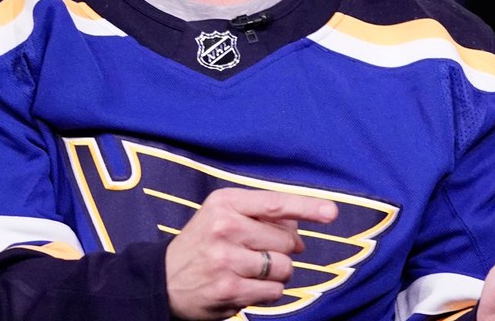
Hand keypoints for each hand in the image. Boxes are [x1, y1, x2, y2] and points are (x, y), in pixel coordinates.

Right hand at [165, 188, 337, 319]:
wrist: (162, 279)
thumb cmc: (201, 243)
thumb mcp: (221, 216)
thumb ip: (260, 214)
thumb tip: (299, 225)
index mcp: (225, 203)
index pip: (275, 203)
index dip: (308, 207)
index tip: (332, 211)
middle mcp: (225, 227)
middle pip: (286, 240)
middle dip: (286, 249)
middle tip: (263, 252)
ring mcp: (226, 260)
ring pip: (283, 267)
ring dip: (277, 272)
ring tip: (253, 270)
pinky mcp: (229, 289)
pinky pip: (274, 290)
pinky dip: (268, 291)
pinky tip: (248, 286)